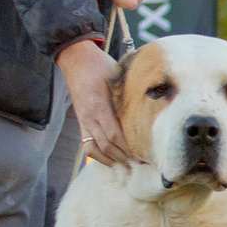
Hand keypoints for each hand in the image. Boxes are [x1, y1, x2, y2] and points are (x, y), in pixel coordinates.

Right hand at [57, 38, 135, 166]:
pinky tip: (112, 161)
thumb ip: (128, 94)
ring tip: (127, 167)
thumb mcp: (117, 77)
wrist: (76, 59)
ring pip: (94, 149)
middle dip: (124, 158)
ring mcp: (83, 121)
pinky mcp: (80, 123)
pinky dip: (99, 156)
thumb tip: (150, 107)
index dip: (129, 148)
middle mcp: (90, 116)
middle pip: (106, 145)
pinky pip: (87, 146)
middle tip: (141, 165)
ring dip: (111, 160)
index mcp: (100, 105)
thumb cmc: (101, 66)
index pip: (114, 134)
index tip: (144, 154)